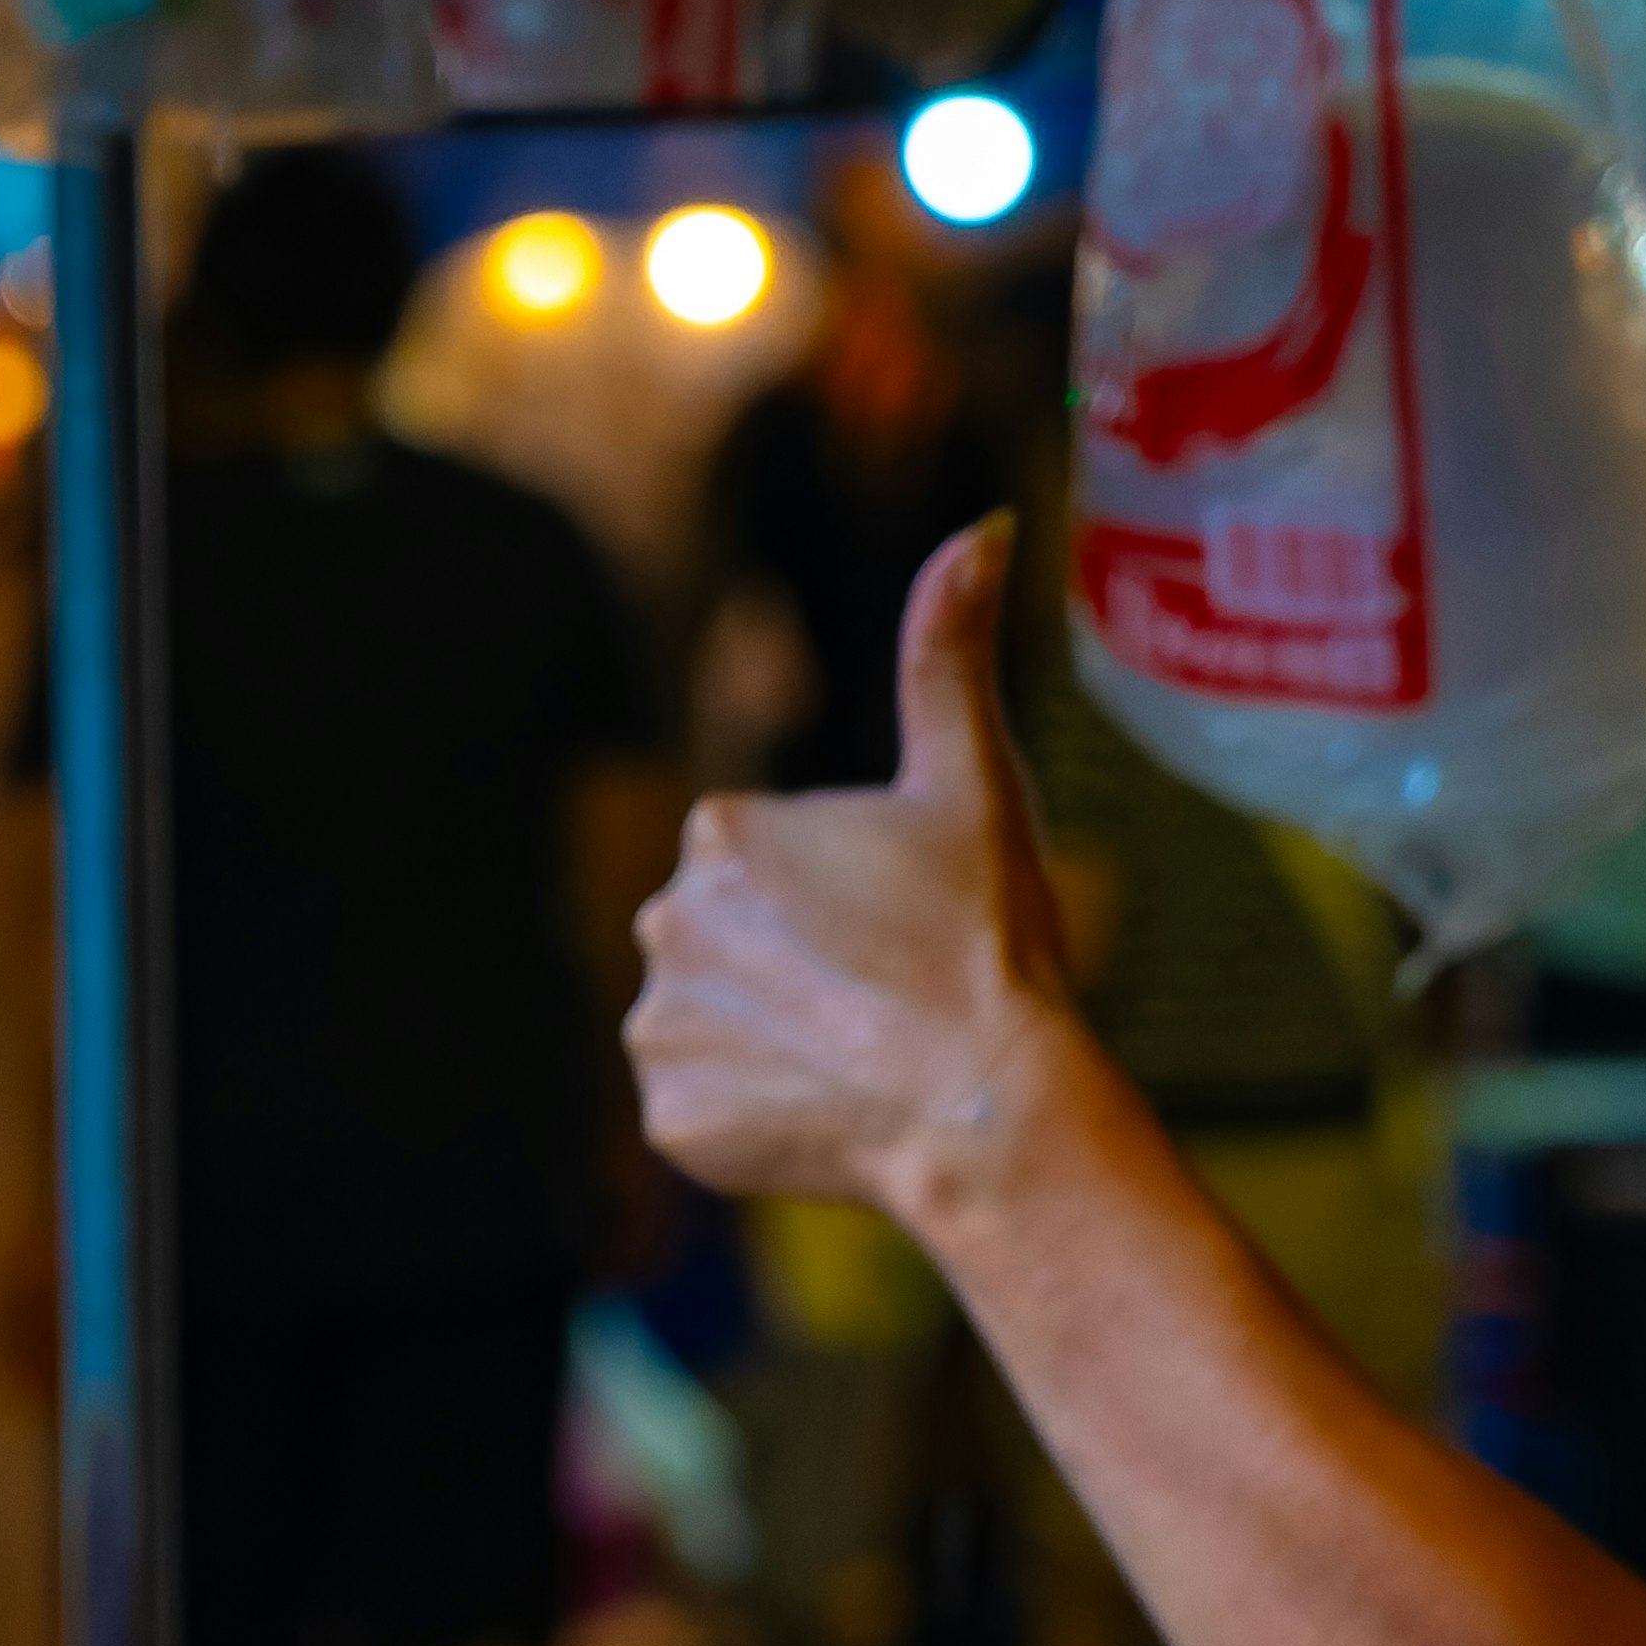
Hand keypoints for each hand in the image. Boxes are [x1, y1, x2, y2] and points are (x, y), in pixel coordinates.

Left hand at [622, 517, 1080, 1223]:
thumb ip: (950, 652)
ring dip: (777, 1042)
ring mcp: (658, 1025)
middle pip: (737, 945)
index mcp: (721, 832)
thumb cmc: (987, 938)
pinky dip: (757, 1114)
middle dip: (801, 971)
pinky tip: (824, 1108)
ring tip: (858, 1056)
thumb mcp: (973, 782)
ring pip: (717, 1026)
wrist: (986, 1103)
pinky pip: (704, 1108)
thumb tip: (984, 528)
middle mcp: (662, 919)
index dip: (846, 905)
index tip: (898, 931)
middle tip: (884, 999)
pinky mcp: (668, 1117)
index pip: (772, 869)